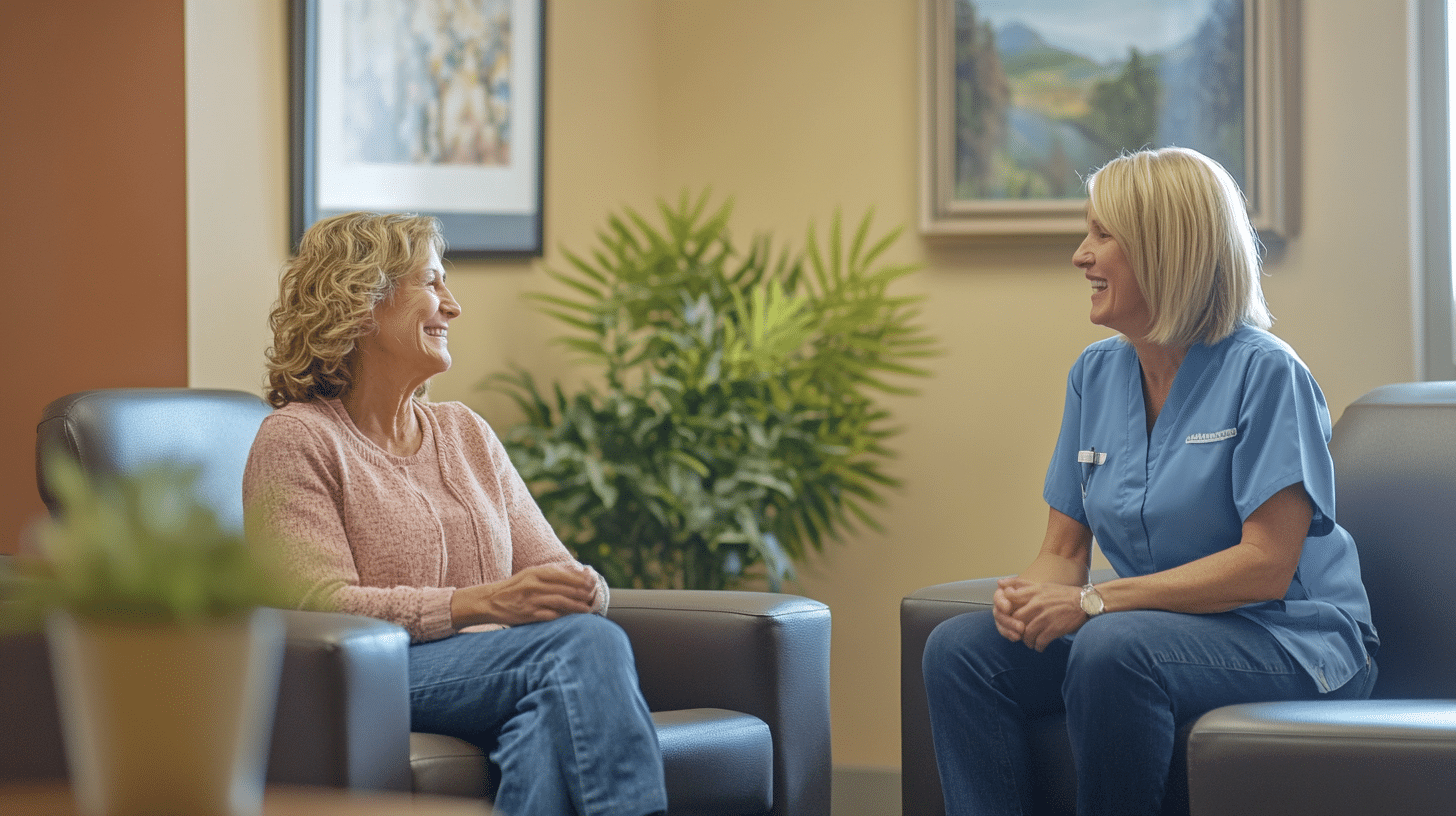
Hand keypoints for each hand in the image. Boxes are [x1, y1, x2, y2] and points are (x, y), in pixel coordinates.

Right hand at [452, 563, 596, 626]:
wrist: (489, 601)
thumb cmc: (515, 587)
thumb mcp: (531, 574)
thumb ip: (553, 573)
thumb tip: (579, 571)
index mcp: (535, 572)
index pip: (563, 574)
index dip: (580, 579)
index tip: (593, 582)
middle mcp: (533, 585)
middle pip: (564, 588)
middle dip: (582, 593)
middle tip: (594, 596)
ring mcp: (530, 600)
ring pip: (560, 601)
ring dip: (576, 605)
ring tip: (588, 608)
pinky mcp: (528, 615)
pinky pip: (549, 615)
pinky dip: (562, 616)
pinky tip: (571, 618)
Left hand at [994, 578, 1087, 651]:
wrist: (1085, 602)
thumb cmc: (1062, 594)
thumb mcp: (1041, 585)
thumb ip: (1020, 584)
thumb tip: (999, 583)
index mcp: (1033, 592)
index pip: (1009, 598)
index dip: (1004, 609)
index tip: (1008, 616)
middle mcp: (1037, 604)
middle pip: (1015, 620)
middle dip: (1015, 629)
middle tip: (1019, 634)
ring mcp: (1045, 617)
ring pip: (1026, 634)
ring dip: (1027, 641)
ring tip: (1030, 642)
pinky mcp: (1054, 629)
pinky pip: (1039, 642)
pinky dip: (1038, 647)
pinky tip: (1040, 646)